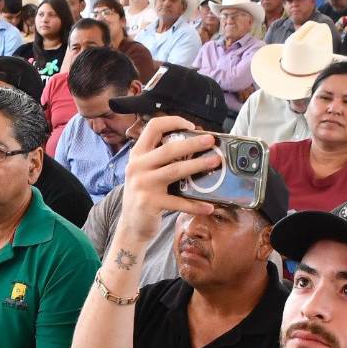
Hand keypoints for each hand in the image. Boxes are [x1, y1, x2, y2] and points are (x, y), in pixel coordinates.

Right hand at [115, 114, 218, 247]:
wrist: (131, 226)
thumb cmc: (144, 195)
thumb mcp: (144, 172)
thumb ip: (160, 159)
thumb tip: (193, 145)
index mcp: (137, 154)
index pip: (153, 127)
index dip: (173, 122)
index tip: (191, 126)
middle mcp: (137, 166)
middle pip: (169, 149)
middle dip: (193, 143)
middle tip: (211, 141)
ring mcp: (143, 185)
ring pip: (175, 170)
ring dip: (198, 165)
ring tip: (215, 162)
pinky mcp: (150, 203)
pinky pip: (178, 202)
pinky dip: (195, 205)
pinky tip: (209, 206)